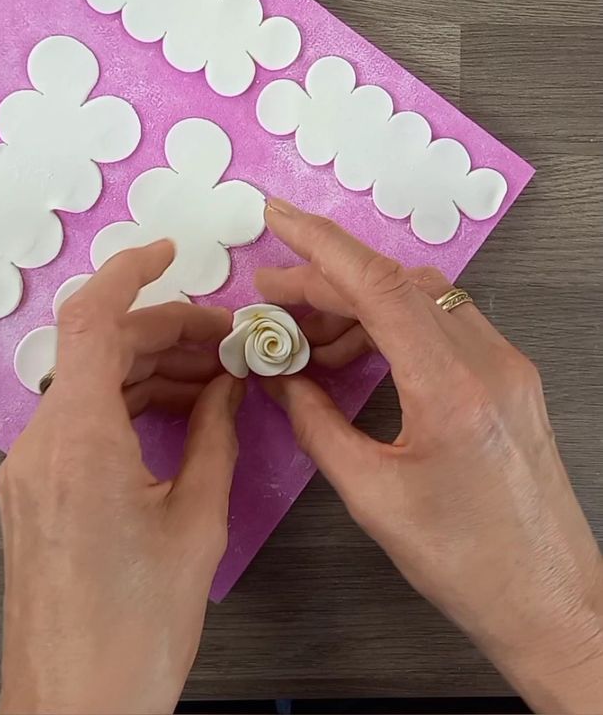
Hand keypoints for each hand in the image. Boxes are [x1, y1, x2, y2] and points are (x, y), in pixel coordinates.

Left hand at [0, 241, 242, 714]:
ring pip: (90, 383)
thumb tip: (227, 387)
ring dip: (150, 369)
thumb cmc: (134, 635)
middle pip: (98, 350)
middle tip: (227, 339)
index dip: (132, 273)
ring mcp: (30, 470)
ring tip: (215, 378)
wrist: (76, 712)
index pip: (92, 320)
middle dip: (165, 332)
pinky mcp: (34, 493)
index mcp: (79, 442)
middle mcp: (41, 446)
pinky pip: (79, 421)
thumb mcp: (196, 524)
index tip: (172, 252)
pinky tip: (179, 414)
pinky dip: (128, 404)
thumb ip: (214, 437)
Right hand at [258, 200, 602, 714]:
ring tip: (305, 336)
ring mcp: (505, 363)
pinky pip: (443, 324)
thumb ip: (316, 425)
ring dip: (359, 304)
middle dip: (326, 280)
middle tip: (271, 297)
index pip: (379, 285)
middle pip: (396, 285)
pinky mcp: (510, 377)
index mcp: (450, 386)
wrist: (549, 601)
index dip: (321, 245)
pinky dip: (393, 326)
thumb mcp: (372, 495)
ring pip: (421, 299)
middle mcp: (486, 359)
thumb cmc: (466, 563)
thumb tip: (279, 378)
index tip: (277, 218)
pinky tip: (354, 354)